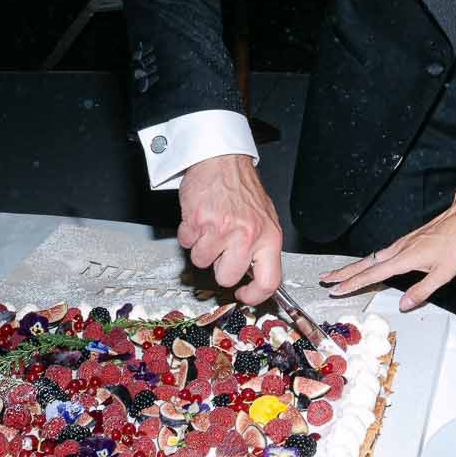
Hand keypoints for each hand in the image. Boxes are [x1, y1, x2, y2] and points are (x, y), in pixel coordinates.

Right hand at [178, 154, 283, 301]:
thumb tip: (256, 276)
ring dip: (202, 247)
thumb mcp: (265, 219)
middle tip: (222, 248)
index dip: (254, 296)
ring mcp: (221, 229)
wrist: (222, 160)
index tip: (243, 295)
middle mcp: (246, 236)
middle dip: (220, 267)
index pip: (268, 281)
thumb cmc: (242, 188)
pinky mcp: (198, 222)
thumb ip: (261, 248)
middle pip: (226, 277)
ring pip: (201, 261)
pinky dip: (189, 234)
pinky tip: (200, 219)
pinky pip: (186, 243)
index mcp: (269, 237)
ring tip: (211, 227)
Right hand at [323, 200, 455, 311]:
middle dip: (343, 272)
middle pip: (364, 263)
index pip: (372, 275)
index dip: (352, 284)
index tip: (336, 289)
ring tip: (339, 273)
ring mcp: (401, 245)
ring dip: (353, 266)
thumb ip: (421, 291)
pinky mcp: (406, 242)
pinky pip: (380, 254)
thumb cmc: (455, 245)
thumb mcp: (443, 274)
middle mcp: (398, 250)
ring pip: (370, 258)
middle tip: (325, 278)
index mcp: (404, 259)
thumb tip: (403, 304)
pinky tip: (369, 264)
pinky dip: (368, 261)